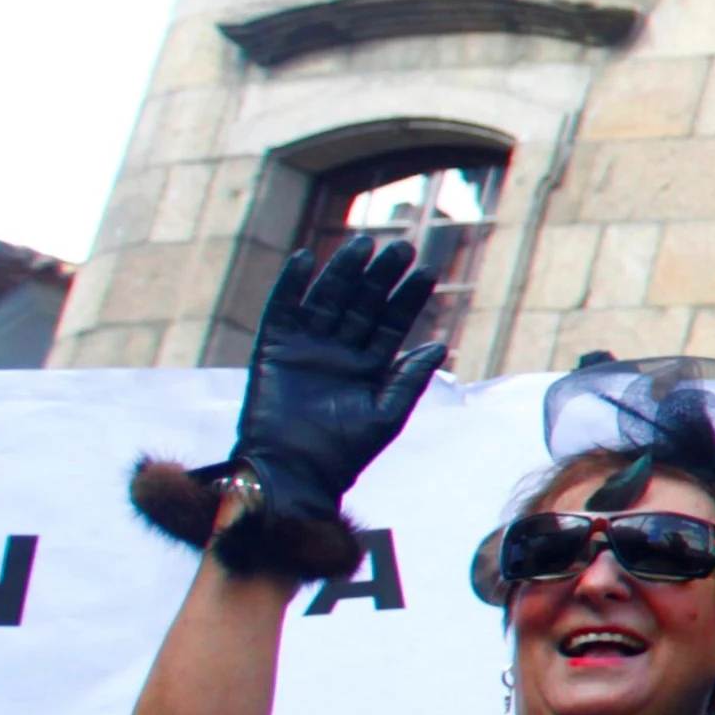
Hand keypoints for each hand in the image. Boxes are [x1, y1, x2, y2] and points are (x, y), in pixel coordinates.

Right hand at [228, 231, 446, 519]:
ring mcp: (307, 347)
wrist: (294, 470)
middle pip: (363, 303)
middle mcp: (339, 352)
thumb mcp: (386, 414)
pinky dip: (290, 284)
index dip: (409, 297)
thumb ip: (410, 378)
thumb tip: (441, 343)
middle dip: (381, 276)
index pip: (392, 322)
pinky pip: (281, 309)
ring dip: (344, 270)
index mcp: (369, 366)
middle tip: (403, 247)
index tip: (428, 271)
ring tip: (365, 244)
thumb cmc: (343, 451)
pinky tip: (306, 258)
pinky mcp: (273, 348)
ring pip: (328, 298)